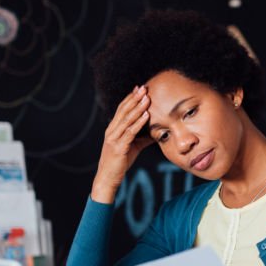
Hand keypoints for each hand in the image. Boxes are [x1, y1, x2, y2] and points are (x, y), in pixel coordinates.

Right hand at [91, 86, 152, 203]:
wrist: (108, 177)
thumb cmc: (120, 162)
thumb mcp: (134, 147)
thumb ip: (143, 138)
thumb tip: (158, 132)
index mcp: (113, 128)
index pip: (122, 109)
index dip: (130, 98)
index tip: (140, 88)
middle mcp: (111, 131)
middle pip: (124, 110)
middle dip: (134, 98)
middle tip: (144, 88)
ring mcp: (114, 138)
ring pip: (127, 119)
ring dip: (138, 108)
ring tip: (147, 98)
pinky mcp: (118, 147)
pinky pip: (130, 132)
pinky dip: (138, 123)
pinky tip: (146, 115)